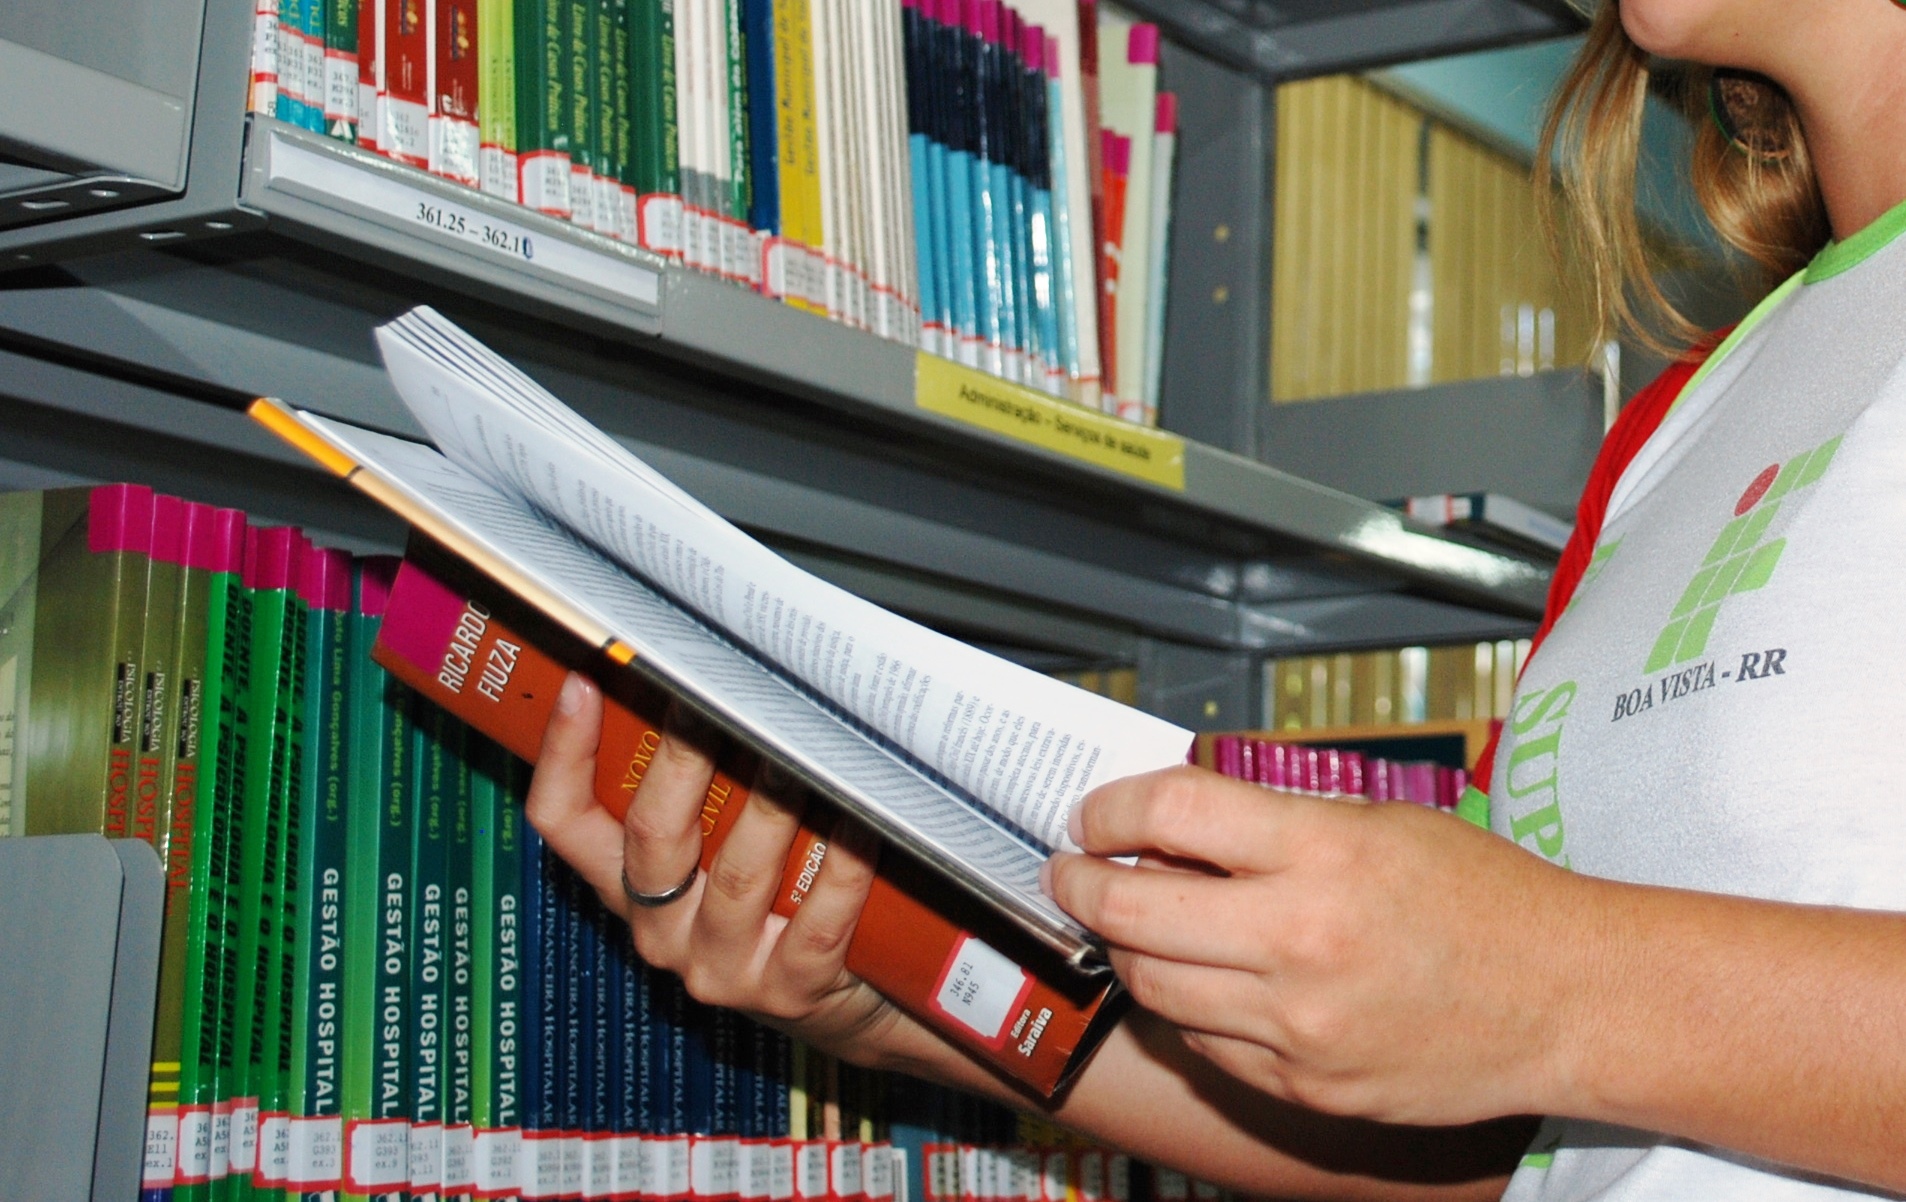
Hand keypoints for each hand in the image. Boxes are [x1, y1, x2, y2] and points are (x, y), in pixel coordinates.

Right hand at [523, 672, 937, 1064]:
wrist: (845, 1009)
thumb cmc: (778, 909)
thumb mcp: (718, 857)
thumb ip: (703, 794)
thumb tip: (714, 687)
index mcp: (629, 887)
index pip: (564, 821)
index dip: (563, 753)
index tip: (583, 682)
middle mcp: (662, 930)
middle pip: (653, 833)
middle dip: (685, 756)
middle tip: (717, 699)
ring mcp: (722, 967)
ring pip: (740, 874)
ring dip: (773, 805)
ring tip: (801, 752)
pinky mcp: (789, 989)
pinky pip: (817, 919)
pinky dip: (845, 866)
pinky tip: (864, 822)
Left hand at [1045, 765, 1590, 1127]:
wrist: (1569, 1000)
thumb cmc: (1484, 899)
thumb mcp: (1378, 823)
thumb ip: (1270, 826)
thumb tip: (1166, 829)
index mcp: (1324, 852)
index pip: (1169, 813)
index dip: (1110, 809)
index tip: (1093, 816)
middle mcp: (1301, 940)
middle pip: (1131, 908)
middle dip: (1080, 883)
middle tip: (1072, 870)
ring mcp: (1298, 1026)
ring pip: (1154, 984)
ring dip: (1125, 947)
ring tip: (1132, 922)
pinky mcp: (1305, 1087)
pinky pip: (1204, 1044)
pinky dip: (1185, 1006)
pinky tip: (1200, 978)